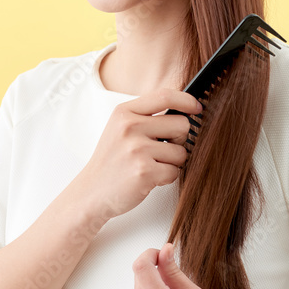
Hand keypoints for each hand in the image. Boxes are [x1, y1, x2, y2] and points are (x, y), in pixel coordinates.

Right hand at [80, 89, 202, 217]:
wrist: (91, 192)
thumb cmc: (112, 160)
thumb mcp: (120, 128)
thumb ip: (146, 115)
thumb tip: (184, 108)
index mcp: (124, 112)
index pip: (165, 96)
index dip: (187, 100)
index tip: (196, 108)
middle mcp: (130, 127)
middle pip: (182, 124)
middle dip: (180, 139)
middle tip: (163, 149)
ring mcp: (137, 149)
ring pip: (181, 151)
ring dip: (172, 162)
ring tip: (152, 165)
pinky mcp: (144, 172)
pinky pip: (175, 171)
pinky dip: (167, 177)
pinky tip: (149, 178)